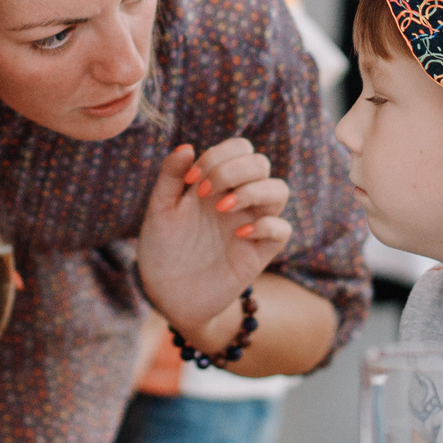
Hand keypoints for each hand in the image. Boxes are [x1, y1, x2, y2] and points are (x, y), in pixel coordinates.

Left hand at [135, 139, 291, 340]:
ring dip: (252, 190)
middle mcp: (238, 200)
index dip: (218, 155)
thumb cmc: (163, 250)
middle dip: (231, 169)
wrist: (167, 296)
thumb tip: (188, 147)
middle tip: (201, 192)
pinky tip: (238, 233)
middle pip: (260, 163)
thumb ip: (171, 177)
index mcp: (217, 184)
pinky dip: (265, 225)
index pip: (239, 149)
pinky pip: (282, 229)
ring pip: (279, 190)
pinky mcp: (259, 252)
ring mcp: (251, 224)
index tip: (190, 180)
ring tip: (221, 208)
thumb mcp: (160, 210)